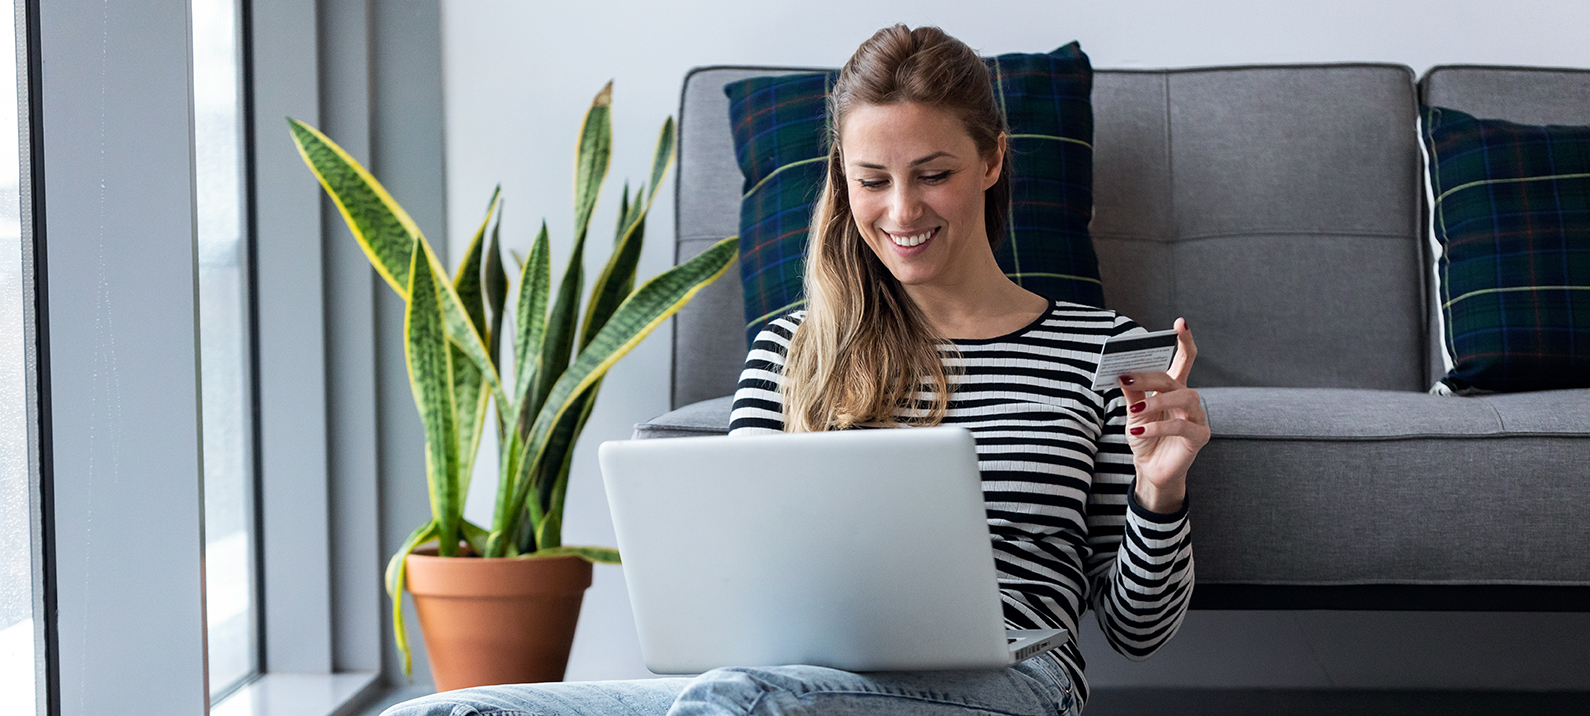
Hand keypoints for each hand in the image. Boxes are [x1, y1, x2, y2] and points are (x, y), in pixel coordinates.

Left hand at [1118, 317, 1207, 513]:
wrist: (1150, 470)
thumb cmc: (1144, 438)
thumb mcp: (1134, 413)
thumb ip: (1133, 392)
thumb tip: (1123, 371)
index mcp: (1173, 389)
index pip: (1184, 360)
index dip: (1184, 341)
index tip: (1180, 323)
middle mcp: (1188, 400)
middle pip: (1175, 379)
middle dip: (1151, 375)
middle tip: (1128, 375)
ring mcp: (1196, 418)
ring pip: (1185, 398)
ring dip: (1157, 401)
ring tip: (1136, 409)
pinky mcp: (1199, 436)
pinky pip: (1181, 426)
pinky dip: (1159, 425)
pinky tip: (1140, 428)